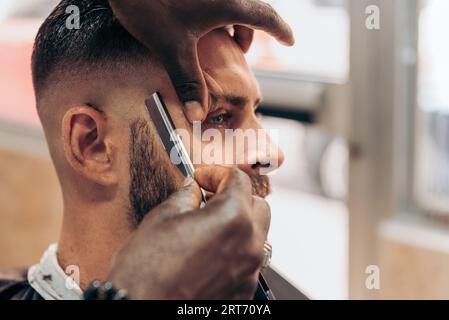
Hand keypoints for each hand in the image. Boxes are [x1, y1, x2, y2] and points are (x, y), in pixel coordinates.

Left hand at [108, 0, 294, 121]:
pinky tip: (198, 23)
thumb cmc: (150, 5)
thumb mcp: (172, 48)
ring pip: (232, 2)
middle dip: (251, 32)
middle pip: (250, 9)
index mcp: (229, 4)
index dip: (281, 31)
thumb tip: (197, 115)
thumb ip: (188, 81)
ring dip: (233, 20)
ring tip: (221, 40)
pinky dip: (217, 10)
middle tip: (242, 52)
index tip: (290, 40)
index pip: (266, 17)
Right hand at [108, 166, 270, 299]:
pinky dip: (233, 250)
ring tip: (206, 226)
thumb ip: (184, 197)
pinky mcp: (243, 292)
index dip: (217, 173)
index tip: (202, 177)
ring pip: (254, 235)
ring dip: (236, 224)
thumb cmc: (146, 272)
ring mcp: (249, 271)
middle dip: (235, 196)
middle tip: (208, 197)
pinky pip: (247, 262)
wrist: (139, 310)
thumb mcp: (161, 218)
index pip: (239, 180)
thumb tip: (192, 188)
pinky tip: (208, 253)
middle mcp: (249, 245)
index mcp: (233, 218)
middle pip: (256, 206)